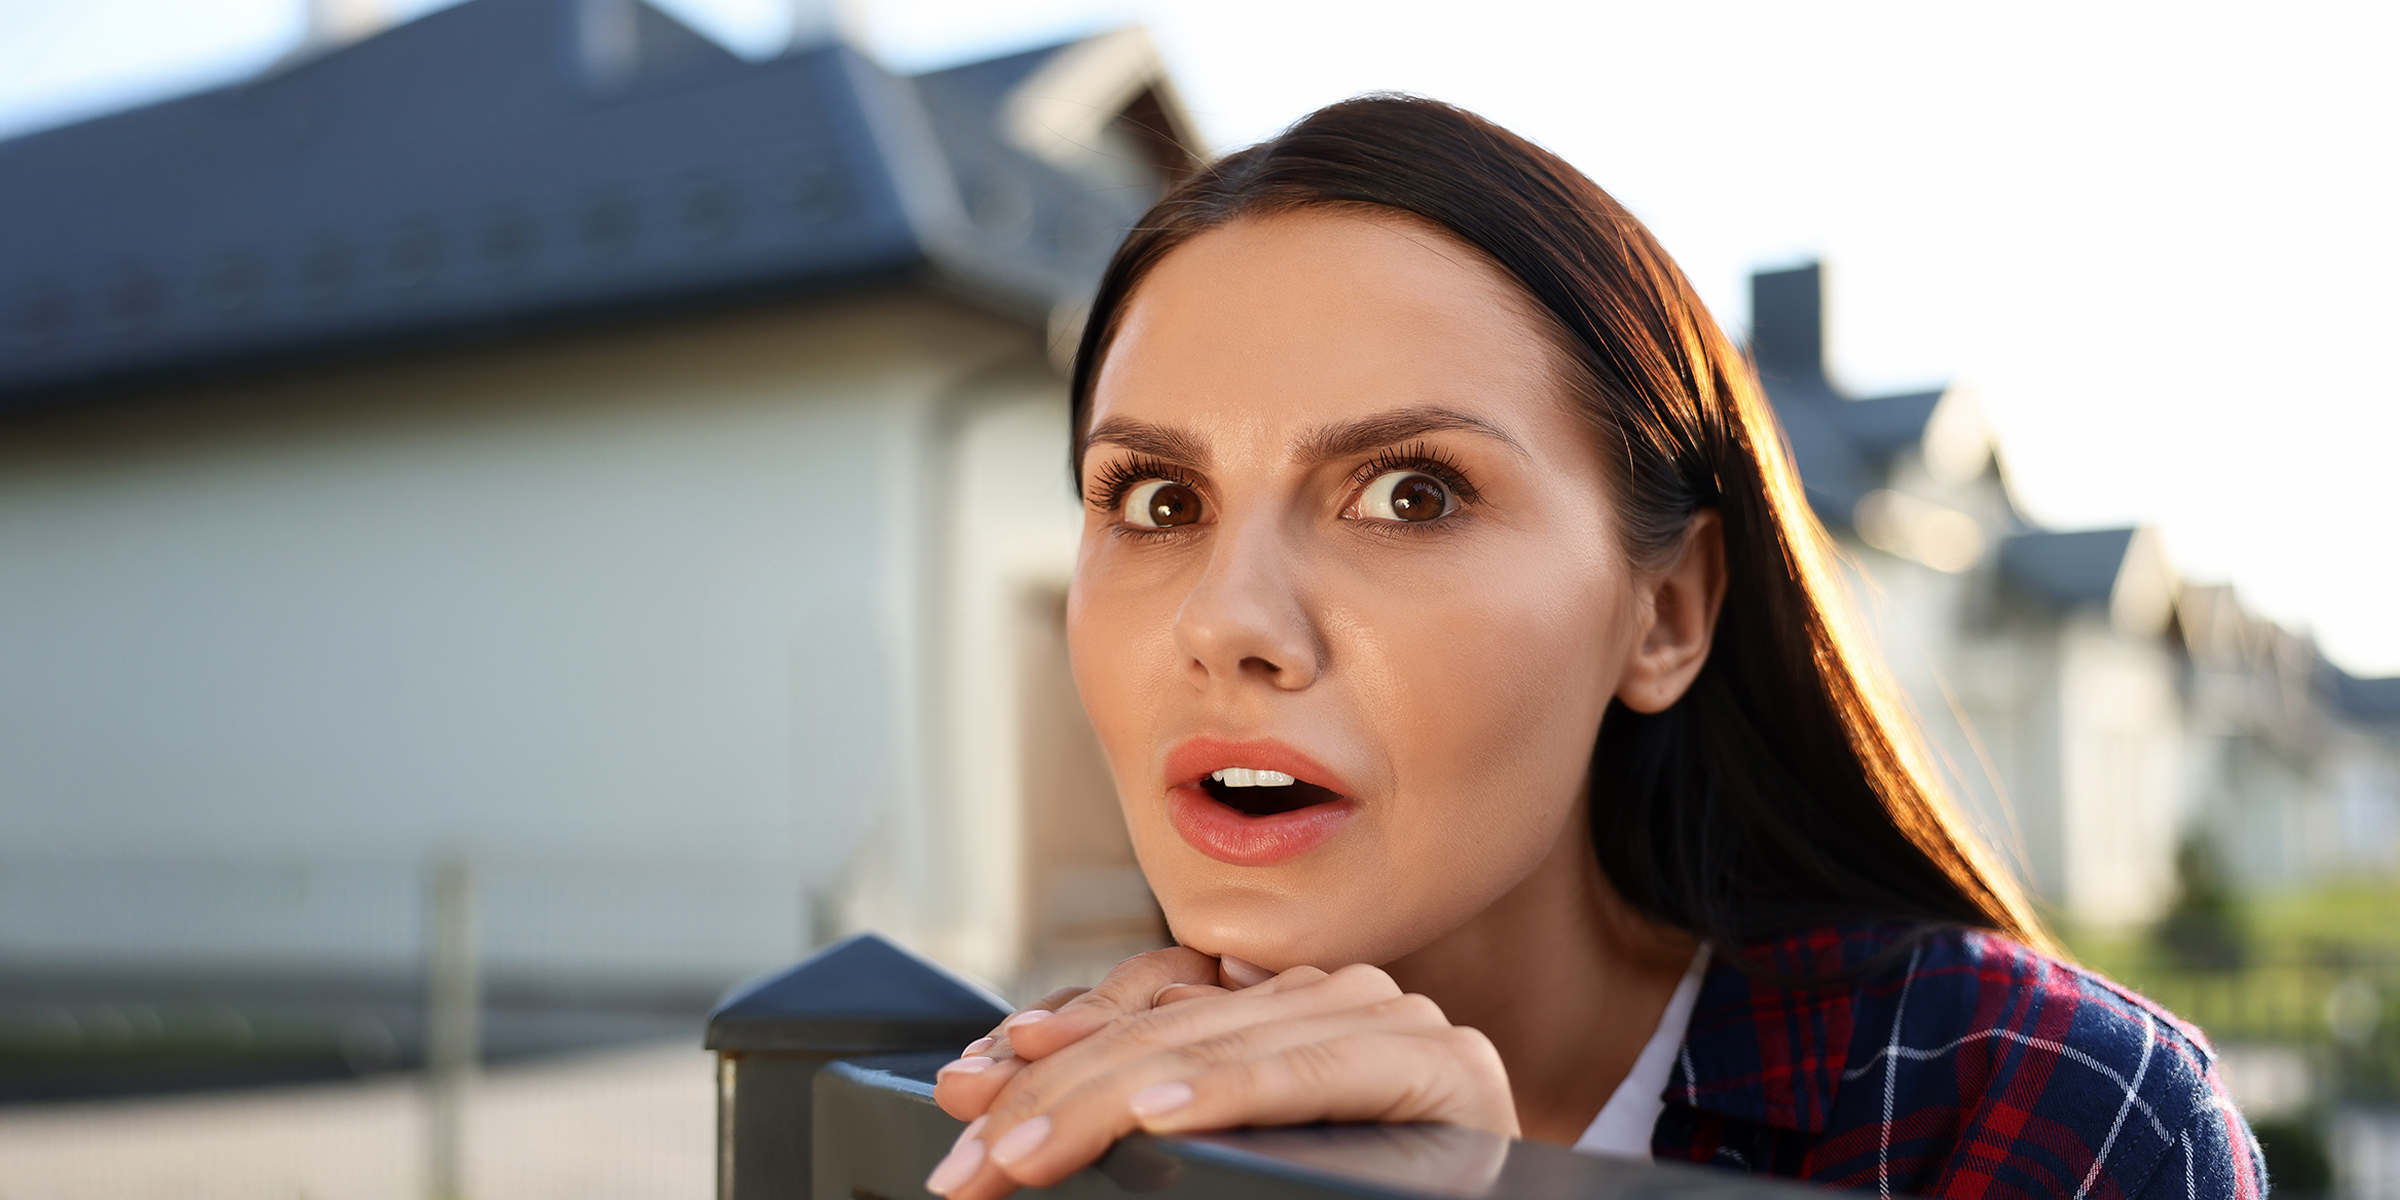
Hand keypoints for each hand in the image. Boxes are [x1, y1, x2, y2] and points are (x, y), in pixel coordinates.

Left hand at [923, 954, 1516, 1199]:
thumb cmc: (1365, 1188)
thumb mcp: (1238, 1145)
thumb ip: (1156, 1102)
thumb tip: (1009, 1078)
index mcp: (1284, 1012)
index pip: (1151, 1008)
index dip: (1055, 1040)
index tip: (964, 1082)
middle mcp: (1337, 996)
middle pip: (1167, 1027)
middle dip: (1049, 1092)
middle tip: (967, 1156)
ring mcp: (1390, 1020)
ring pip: (1221, 1042)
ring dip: (1106, 1099)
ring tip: (1025, 1146)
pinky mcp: (1437, 1064)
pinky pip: (1311, 1070)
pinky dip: (1227, 1091)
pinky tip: (1158, 1117)